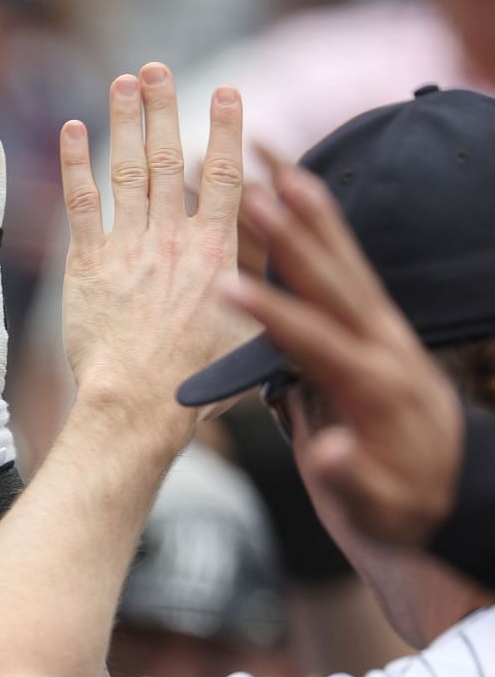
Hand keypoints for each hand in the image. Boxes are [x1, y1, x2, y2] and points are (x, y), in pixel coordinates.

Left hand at [58, 65, 244, 436]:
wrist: (139, 405)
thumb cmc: (195, 383)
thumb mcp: (248, 330)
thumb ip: (257, 284)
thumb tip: (276, 259)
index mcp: (218, 252)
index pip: (227, 174)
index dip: (227, 129)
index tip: (227, 92)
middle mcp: (174, 240)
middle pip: (171, 158)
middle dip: (165, 108)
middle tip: (158, 70)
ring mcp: (130, 249)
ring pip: (128, 169)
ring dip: (124, 120)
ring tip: (123, 82)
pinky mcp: (89, 266)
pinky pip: (80, 204)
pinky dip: (74, 164)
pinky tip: (71, 131)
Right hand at [223, 158, 461, 544]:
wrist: (453, 498)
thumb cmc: (404, 509)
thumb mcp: (379, 508)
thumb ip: (352, 475)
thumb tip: (327, 451)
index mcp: (374, 389)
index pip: (312, 340)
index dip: (268, 312)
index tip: (223, 282)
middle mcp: (384, 347)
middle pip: (332, 282)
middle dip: (289, 235)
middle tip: (252, 189)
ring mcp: (387, 333)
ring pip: (345, 263)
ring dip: (312, 215)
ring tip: (281, 167)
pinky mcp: (381, 329)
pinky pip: (351, 271)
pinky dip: (329, 232)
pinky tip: (307, 199)